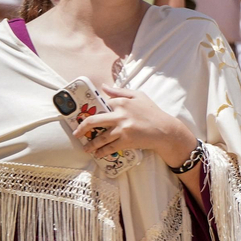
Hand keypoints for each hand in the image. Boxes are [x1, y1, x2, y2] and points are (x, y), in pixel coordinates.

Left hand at [79, 86, 196, 168]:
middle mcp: (119, 115)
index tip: (87, 116)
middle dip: (81, 128)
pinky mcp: (126, 141)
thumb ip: (120, 91)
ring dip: (91, 144)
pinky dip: (102, 152)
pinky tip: (97, 154)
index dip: (95, 110)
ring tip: (85, 148)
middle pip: (94, 121)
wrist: (165, 130)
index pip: (103, 104)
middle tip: (76, 133)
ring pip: (100, 137)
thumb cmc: (152, 112)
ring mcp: (122, 129)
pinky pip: (110, 147)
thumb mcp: (138, 96)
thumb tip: (103, 86)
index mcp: (122, 102)